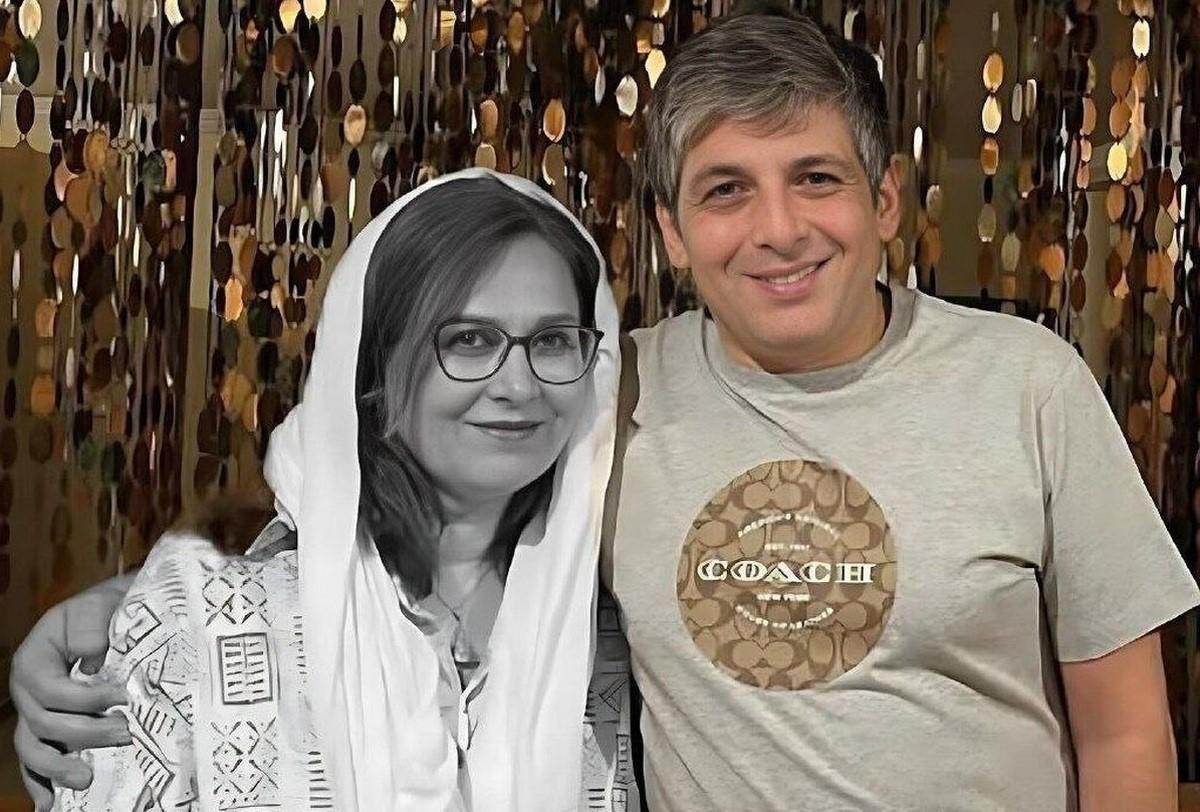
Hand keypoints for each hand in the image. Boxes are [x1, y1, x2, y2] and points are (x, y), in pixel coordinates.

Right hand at [10, 574, 135, 807]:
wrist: (112, 616)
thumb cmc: (105, 611)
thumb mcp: (99, 607)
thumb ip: (92, 626)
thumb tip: (91, 654)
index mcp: (34, 660)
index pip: (50, 690)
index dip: (84, 698)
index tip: (122, 698)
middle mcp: (28, 691)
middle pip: (45, 723)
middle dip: (86, 733)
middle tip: (126, 733)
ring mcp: (35, 713)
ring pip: (33, 748)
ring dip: (58, 767)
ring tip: (86, 779)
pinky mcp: (48, 731)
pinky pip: (34, 760)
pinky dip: (40, 782)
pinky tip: (51, 802)